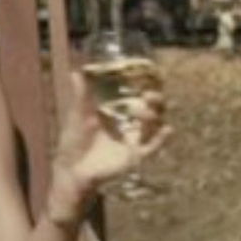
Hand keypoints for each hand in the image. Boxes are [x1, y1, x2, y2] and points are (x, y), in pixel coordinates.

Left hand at [54, 71, 171, 190]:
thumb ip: (81, 96)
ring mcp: (133, 141)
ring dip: (154, 117)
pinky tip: (168, 128)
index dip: (147, 88)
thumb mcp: (78, 116)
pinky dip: (161, 139)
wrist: (73, 168)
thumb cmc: (74, 142)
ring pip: (154, 126)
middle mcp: (129, 126)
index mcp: (117, 114)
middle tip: (149, 94)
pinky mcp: (134, 156)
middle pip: (152, 110)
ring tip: (146, 113)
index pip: (138, 98)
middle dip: (156, 101)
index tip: (151, 77)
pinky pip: (152, 147)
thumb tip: (75, 72)